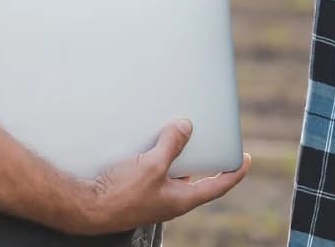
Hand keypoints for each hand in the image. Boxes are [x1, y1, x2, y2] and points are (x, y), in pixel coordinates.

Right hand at [73, 119, 250, 234]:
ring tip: (176, 131)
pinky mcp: (139, 189)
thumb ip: (172, 145)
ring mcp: (154, 195)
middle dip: (202, 156)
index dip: (234, 173)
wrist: (88, 206)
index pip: (216, 186)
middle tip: (207, 136)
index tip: (246, 160)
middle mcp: (170, 199)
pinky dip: (159, 154)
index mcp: (181, 200)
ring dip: (177, 153)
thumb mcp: (152, 165)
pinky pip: (156, 169)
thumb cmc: (120, 195)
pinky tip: (150, 140)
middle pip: (195, 176)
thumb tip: (186, 127)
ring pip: (174, 171)